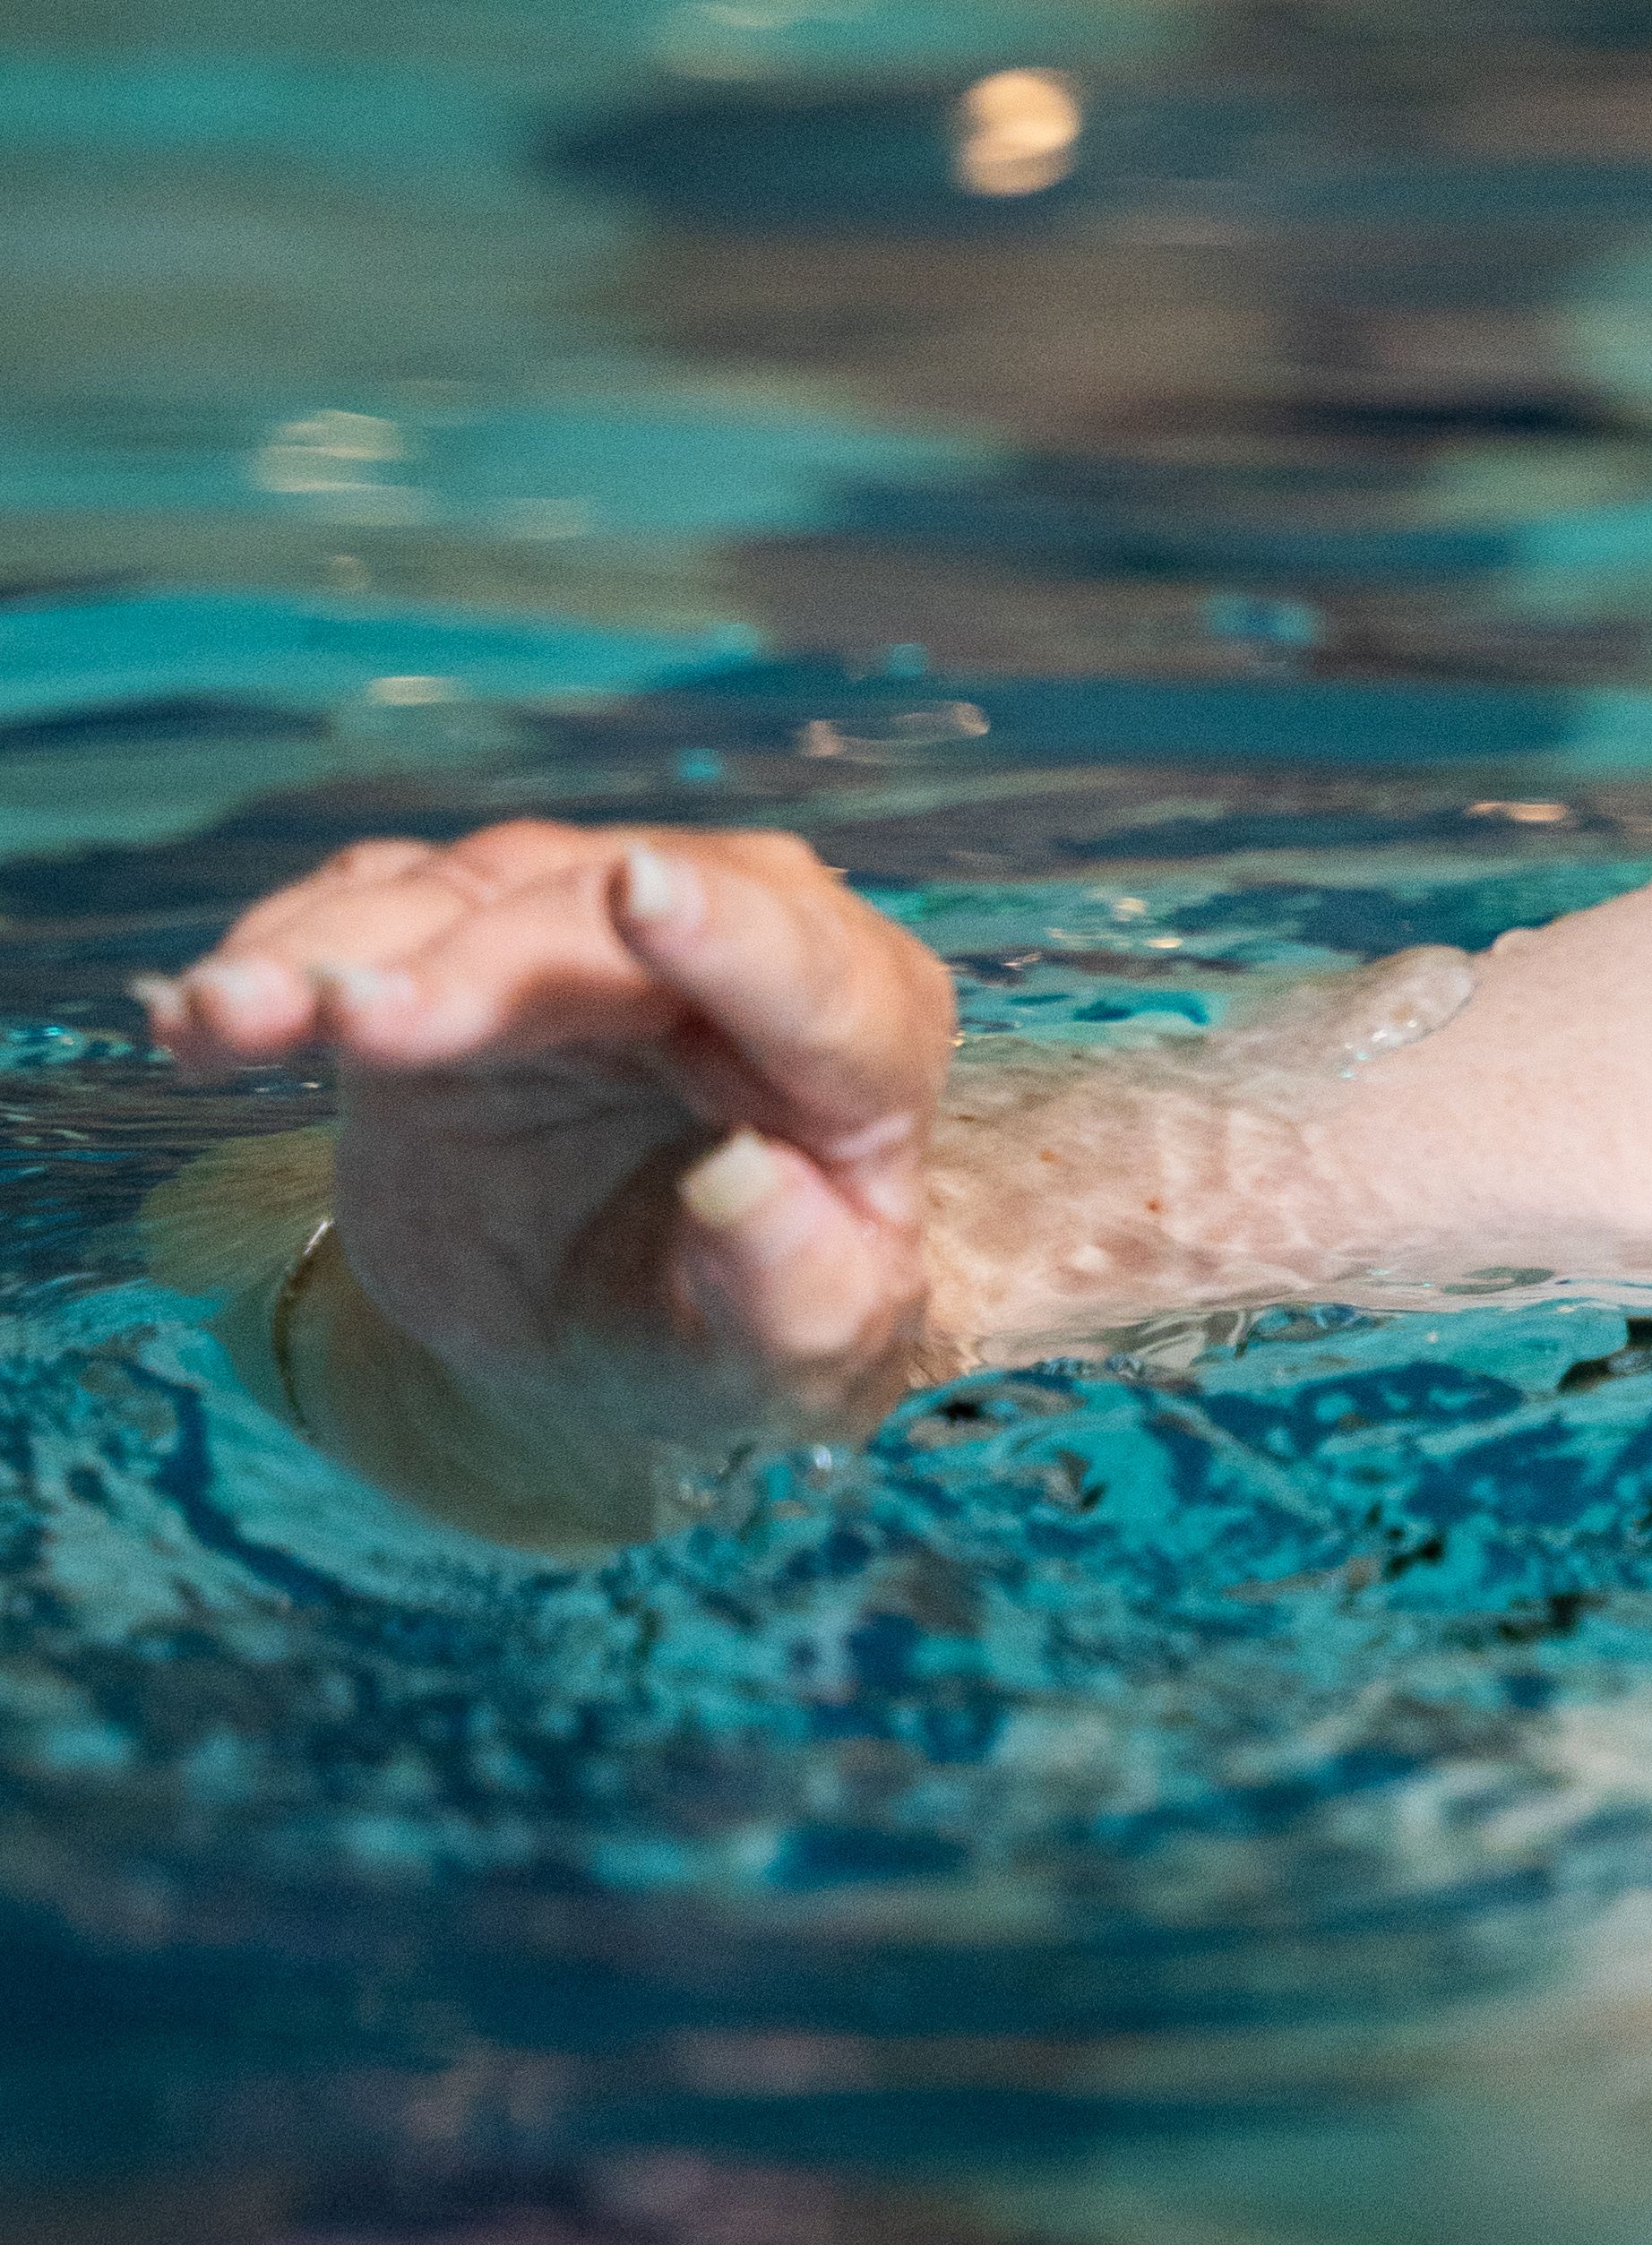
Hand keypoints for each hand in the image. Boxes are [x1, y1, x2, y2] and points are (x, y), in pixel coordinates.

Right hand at [148, 824, 956, 1513]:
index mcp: (857, 1031)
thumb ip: (794, 1286)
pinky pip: (366, 914)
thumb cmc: (742, 1326)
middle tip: (347, 1017)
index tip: (642, 889)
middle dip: (465, 966)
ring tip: (224, 1013)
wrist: (627, 1315)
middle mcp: (730, 935)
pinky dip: (280, 958)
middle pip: (589, 922)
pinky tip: (200, 1019)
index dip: (722, 931)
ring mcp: (583, 923)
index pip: (801, 966)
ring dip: (331, 951)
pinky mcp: (461, 937)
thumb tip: (748, 1187)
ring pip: (458, 898)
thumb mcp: (791, 1356)